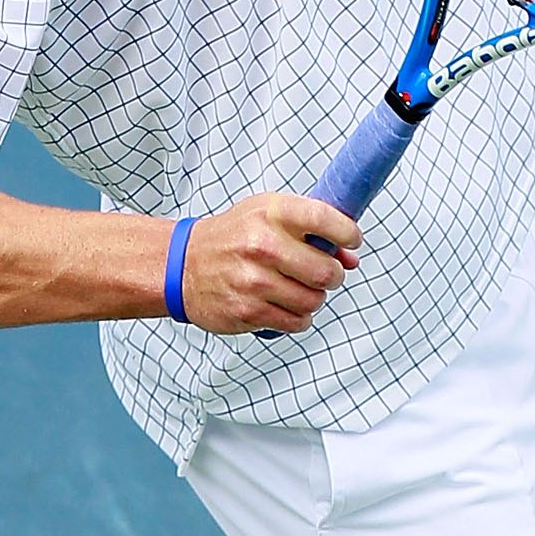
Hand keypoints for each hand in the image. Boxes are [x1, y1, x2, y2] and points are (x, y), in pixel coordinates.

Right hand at [179, 195, 361, 338]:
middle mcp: (262, 245)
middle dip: (333, 275)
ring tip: (296, 287)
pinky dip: (297, 316)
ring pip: (314, 301)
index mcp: (271, 213)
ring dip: (313, 298)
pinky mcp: (248, 311)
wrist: (182, 265)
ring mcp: (253, 281)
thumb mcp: (268, 215)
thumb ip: (312, 230)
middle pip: (327, 272)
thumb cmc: (233, 237)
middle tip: (321, 272)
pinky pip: (296, 322)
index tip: (351, 239)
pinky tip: (283, 303)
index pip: (325, 219)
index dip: (348, 232)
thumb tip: (350, 258)